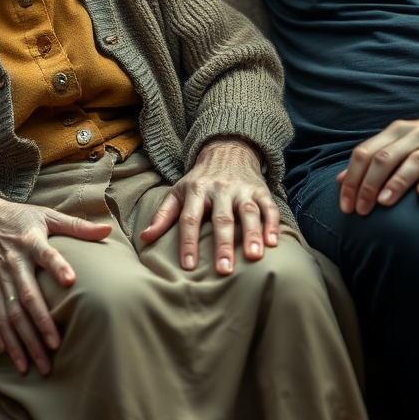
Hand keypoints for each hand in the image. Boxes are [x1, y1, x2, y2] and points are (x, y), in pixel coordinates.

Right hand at [0, 197, 110, 374]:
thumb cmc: (23, 219)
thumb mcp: (48, 215)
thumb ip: (77, 225)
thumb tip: (108, 227)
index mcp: (31, 242)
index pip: (46, 255)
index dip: (58, 267)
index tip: (71, 281)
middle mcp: (13, 263)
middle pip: (27, 297)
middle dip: (40, 324)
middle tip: (55, 347)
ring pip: (10, 314)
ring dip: (21, 341)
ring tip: (35, 364)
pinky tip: (9, 354)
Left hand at [140, 137, 279, 274]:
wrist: (227, 149)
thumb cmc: (200, 179)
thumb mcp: (178, 192)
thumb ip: (163, 215)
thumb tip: (144, 238)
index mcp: (196, 190)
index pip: (190, 218)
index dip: (189, 242)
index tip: (188, 266)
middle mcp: (220, 189)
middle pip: (221, 219)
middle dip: (223, 245)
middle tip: (225, 270)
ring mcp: (242, 189)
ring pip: (248, 212)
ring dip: (252, 234)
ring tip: (254, 257)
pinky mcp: (261, 190)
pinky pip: (269, 207)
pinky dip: (273, 224)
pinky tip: (274, 243)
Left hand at [337, 112, 418, 215]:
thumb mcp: (404, 141)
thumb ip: (374, 157)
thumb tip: (340, 180)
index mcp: (398, 131)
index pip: (365, 153)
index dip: (351, 178)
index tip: (345, 205)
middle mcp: (417, 135)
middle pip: (384, 158)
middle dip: (368, 185)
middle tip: (360, 211)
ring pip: (414, 162)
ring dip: (396, 183)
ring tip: (383, 204)